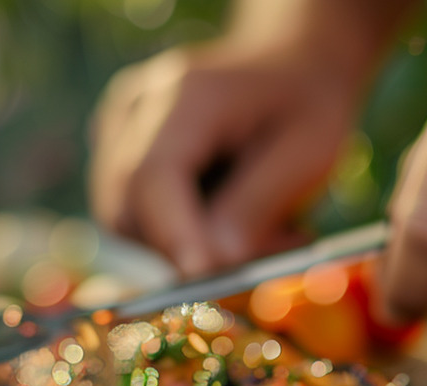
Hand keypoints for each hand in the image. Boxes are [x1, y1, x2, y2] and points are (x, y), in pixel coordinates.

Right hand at [90, 45, 356, 276]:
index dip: (171, 234)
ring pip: (125, 224)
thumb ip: (256, 207)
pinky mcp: (119, 156)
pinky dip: (180, 236)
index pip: (152, 176)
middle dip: (184, 250)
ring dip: (187, 247)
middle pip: (125, 208)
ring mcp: (118, 131)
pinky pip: (134, 221)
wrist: (291, 68)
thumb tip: (213, 264)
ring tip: (267, 230)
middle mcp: (136, 108)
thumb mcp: (308, 153)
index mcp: (186, 95)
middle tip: (273, 247)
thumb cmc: (305, 107)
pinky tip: (234, 220)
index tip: (201, 277)